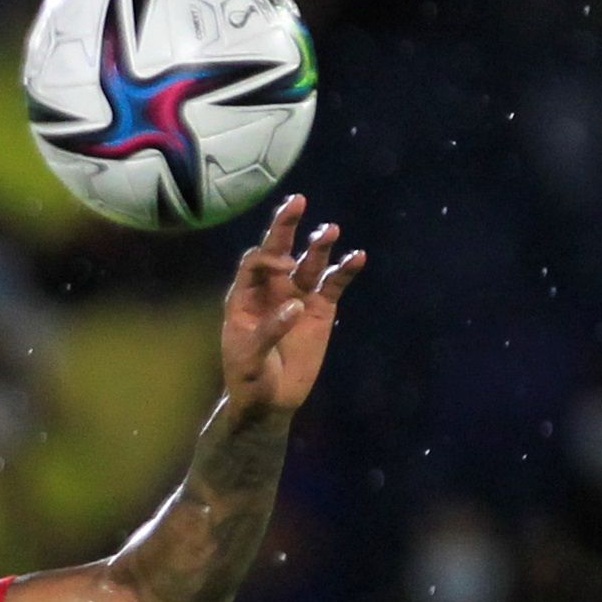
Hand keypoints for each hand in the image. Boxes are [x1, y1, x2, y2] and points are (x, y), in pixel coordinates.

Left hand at [218, 195, 365, 415]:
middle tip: (298, 200)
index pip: (254, 264)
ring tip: (330, 230)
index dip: (267, 257)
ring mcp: (298, 297)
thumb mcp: (250, 359)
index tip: (282, 264)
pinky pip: (334, 285)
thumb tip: (296, 307)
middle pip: (280, 250)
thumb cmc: (249, 379)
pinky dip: (344, 271)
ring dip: (319, 246)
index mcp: (245, 297)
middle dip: (286, 226)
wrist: (270, 401)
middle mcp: (272, 290)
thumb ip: (269, 331)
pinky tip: (356, 258)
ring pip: (309, 263)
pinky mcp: (321, 310)